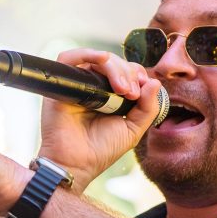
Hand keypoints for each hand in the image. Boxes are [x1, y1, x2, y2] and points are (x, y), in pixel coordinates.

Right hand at [38, 49, 163, 186]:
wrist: (76, 164)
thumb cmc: (101, 150)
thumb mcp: (133, 129)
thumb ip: (148, 107)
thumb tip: (155, 82)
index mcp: (110, 95)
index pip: (125, 71)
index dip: (136, 74)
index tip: (142, 90)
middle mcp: (93, 87)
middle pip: (113, 63)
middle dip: (128, 73)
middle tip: (131, 94)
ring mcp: (77, 85)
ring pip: (97, 59)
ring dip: (114, 67)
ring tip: (122, 89)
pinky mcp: (61, 85)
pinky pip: (69, 58)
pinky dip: (87, 53)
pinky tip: (103, 59)